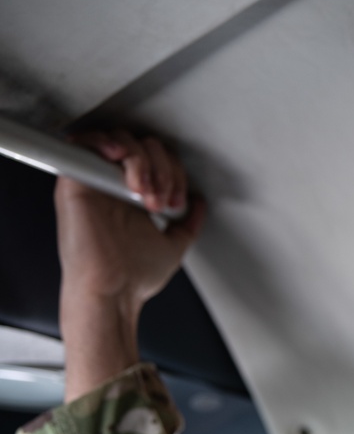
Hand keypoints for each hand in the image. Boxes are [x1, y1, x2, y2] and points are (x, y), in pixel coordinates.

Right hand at [55, 130, 204, 399]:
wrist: (114, 293)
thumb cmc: (135, 277)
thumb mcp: (174, 246)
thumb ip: (188, 224)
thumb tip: (198, 204)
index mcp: (134, 197)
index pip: (158, 161)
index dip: (175, 173)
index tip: (177, 203)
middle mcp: (113, 186)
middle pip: (143, 146)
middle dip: (164, 169)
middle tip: (162, 202)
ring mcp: (94, 182)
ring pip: (121, 140)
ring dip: (142, 162)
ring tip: (146, 194)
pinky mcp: (74, 182)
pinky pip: (85, 143)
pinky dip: (106, 142)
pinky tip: (121, 159)